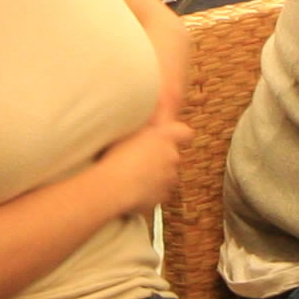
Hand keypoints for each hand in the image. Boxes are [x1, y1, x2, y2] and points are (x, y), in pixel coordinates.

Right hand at [95, 103, 191, 218]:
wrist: (113, 186)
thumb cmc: (117, 157)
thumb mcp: (130, 130)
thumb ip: (150, 122)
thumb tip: (165, 102)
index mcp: (165, 136)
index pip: (184, 132)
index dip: (180, 134)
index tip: (172, 135)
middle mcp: (173, 156)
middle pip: (173, 154)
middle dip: (161, 156)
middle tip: (140, 156)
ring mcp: (170, 178)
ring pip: (167, 174)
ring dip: (156, 174)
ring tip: (133, 174)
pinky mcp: (163, 196)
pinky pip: (159, 191)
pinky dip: (150, 190)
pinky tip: (133, 187)